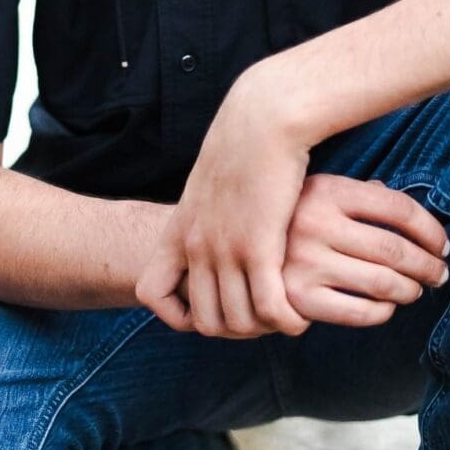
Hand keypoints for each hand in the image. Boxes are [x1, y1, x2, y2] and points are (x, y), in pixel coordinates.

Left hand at [137, 68, 313, 336]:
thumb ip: (212, 207)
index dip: (176, 313)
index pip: (150, 292)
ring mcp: (225, 250)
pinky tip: (298, 318)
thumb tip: (224, 219)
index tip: (211, 304)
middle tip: (261, 321)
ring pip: (235, 322)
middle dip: (234, 331)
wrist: (263, 118)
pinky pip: (268, 308)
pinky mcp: (260, 248)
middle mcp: (196, 247)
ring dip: (262, 330)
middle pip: (203, 321)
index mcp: (180, 230)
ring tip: (284, 320)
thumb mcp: (215, 181)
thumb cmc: (249, 143)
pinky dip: (285, 323)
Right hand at [277, 173, 449, 327]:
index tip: (443, 246)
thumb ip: (364, 198)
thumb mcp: (321, 192)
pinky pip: (358, 312)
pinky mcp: (296, 298)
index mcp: (330, 190)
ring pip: (382, 282)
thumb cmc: (289, 216)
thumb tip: (415, 221)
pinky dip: (382, 312)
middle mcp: (317, 224)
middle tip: (440, 274)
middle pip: (395, 249)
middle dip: (428, 265)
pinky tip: (386, 307)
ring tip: (416, 290)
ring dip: (410, 290)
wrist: (231, 243)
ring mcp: (305, 262)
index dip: (431, 231)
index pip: (400, 209)